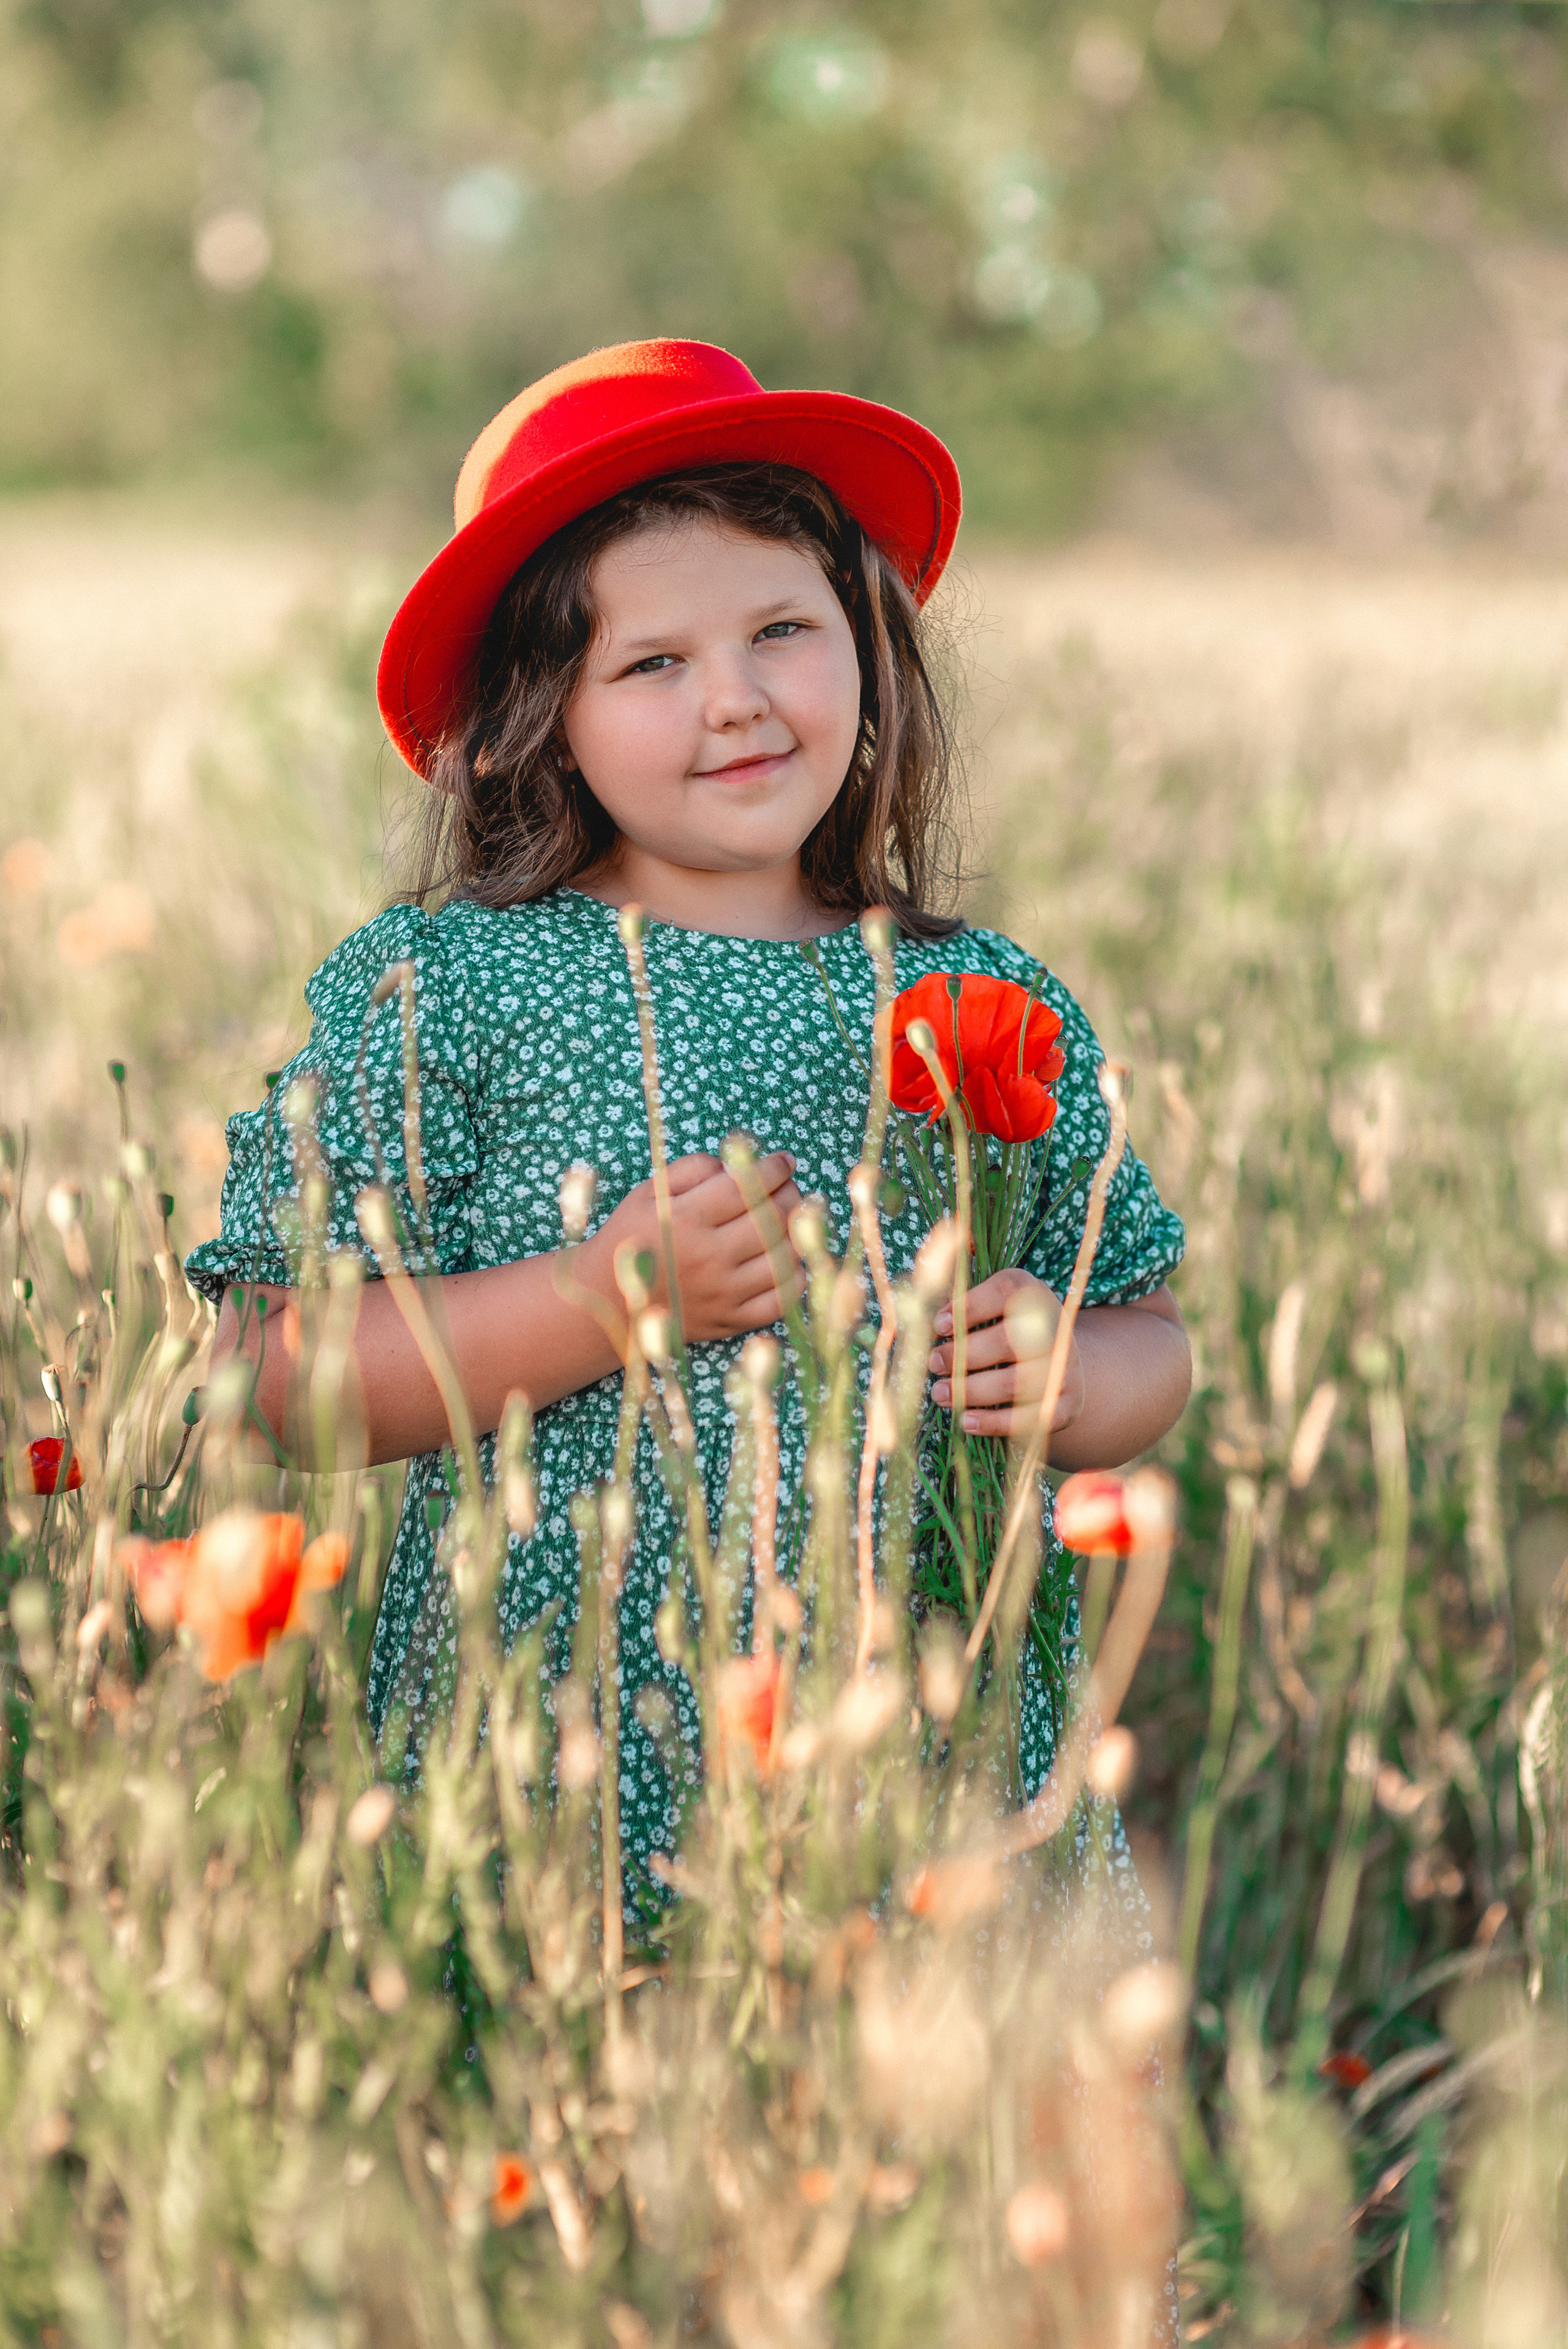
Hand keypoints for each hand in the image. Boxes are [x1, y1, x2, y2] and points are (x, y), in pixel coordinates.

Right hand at [583, 1152, 805, 1341]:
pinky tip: (788, 1260)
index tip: (784, 1162)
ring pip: (784, 1258)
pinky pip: (781, 1300)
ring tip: (791, 1221)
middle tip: (789, 1188)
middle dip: (791, 1194)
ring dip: (797, 1233)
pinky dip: (794, 1277)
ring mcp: (722, 1293)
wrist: (606, 1301)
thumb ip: (691, 1169)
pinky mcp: (729, 1321)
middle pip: (772, 1219)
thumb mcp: (647, 1193)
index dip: (774, 1169)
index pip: (746, 1186)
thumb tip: (736, 1166)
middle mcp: (707, 1257)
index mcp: (685, 1219)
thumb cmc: (631, 1237)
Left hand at [928, 1267, 1082, 1439]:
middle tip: (933, 1363)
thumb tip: (918, 1316)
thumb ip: (960, 1307)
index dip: (969, 1307)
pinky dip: (995, 1423)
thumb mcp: (990, 1308)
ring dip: (970, 1391)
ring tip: (939, 1393)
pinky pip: (1029, 1418)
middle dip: (963, 1355)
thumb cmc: (1006, 1330)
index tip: (937, 1326)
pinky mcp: (1066, 1404)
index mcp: (1031, 1294)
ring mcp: (1064, 1367)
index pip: (1005, 1291)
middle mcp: (1054, 1327)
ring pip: (1013, 1383)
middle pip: (1007, 1341)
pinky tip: (966, 1420)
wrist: (1057, 1363)